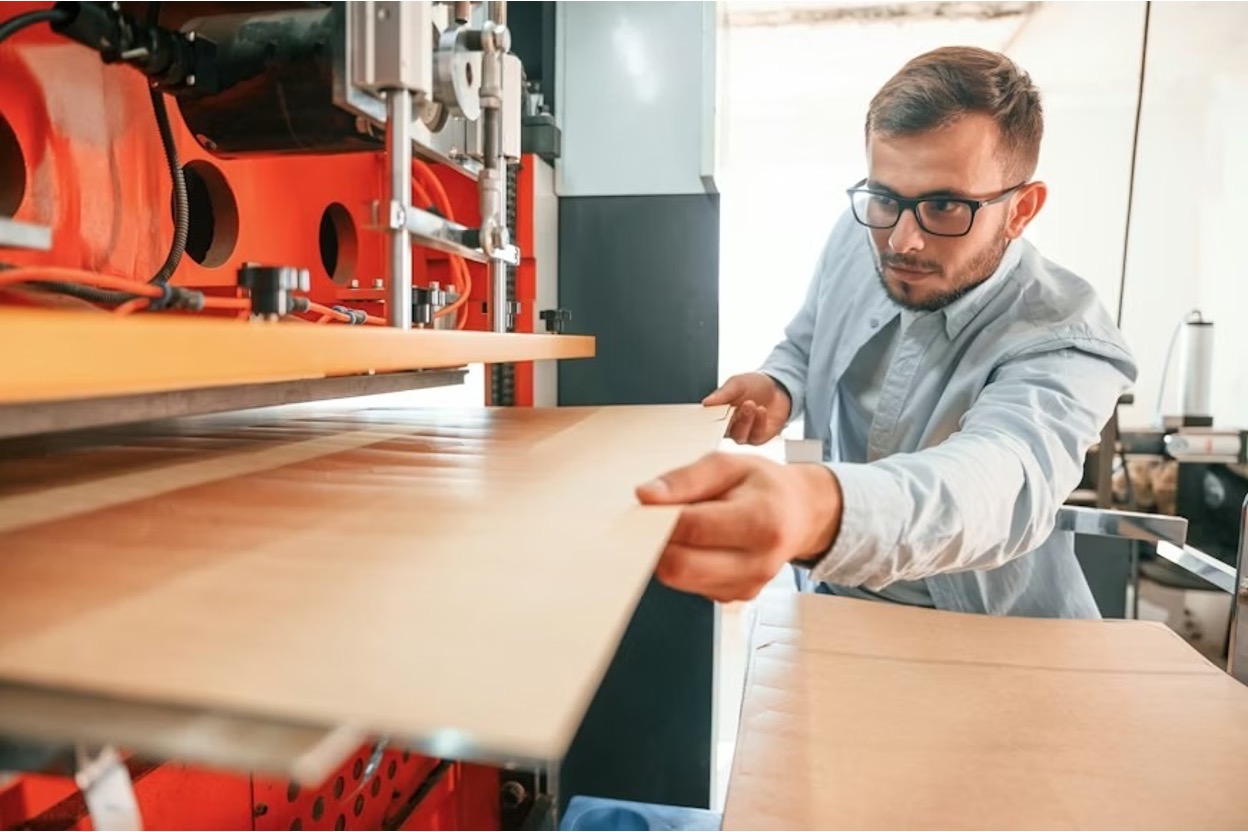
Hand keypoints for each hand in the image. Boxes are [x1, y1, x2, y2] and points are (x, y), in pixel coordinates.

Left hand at [636, 453, 841, 602]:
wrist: (801, 513)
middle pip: (681, 567)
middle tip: (656, 521)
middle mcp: (759, 561)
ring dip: (671, 555)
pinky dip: (686, 566)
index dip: (659, 519)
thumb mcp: (728, 464)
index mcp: (762, 520)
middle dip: (658, 544)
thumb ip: (684, 479)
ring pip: (681, 581)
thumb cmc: (764, 486)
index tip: (647, 508)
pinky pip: (692, 587)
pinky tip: (702, 546)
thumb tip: (646, 496)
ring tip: (689, 528)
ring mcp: (748, 585)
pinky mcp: (736, 597)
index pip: (693, 528)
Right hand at [702, 373, 791, 444]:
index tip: (713, 413)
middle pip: (723, 432)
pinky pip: (755, 436)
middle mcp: (730, 426)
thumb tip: (706, 402)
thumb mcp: (737, 383)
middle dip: (730, 419)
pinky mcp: (759, 437)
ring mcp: (744, 433)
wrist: (780, 388)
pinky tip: (761, 410)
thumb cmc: (756, 386)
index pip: (709, 421)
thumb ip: (722, 394)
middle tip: (738, 405)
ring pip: (739, 436)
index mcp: (720, 413)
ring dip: (745, 420)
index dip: (709, 420)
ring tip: (751, 404)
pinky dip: (758, 423)